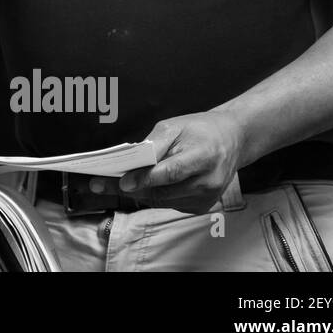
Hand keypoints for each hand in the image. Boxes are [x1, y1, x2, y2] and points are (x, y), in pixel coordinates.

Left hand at [96, 110, 244, 214]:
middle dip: (129, 188)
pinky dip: (153, 195)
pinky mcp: (201, 206)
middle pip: (162, 191)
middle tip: (99, 184)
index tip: (122, 182)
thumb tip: (132, 160)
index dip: (145, 179)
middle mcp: (208, 182)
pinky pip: (169, 204)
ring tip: (112, 183)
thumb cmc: (200, 130)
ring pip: (162, 201)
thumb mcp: (175, 126)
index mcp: (203, 157)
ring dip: (137, 193)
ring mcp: (206, 198)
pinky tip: (142, 185)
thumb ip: (154, 143)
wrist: (232, 141)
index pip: (171, 172)